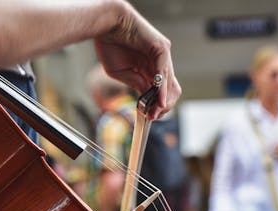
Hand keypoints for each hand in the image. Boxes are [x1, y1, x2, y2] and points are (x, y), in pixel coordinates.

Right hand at [94, 4, 180, 119]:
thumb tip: (147, 99)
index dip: (157, 106)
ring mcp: (162, 55)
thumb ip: (136, 84)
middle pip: (170, 90)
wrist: (106, 26)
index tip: (149, 117)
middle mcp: (159, 62)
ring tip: (155, 112)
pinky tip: (158, 100)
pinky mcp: (161, 48)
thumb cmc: (110, 45)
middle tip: (153, 117)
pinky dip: (162, 89)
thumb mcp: (122, 72)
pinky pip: (164, 73)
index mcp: (150, 68)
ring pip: (170, 83)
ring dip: (163, 101)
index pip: (161, 92)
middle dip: (163, 107)